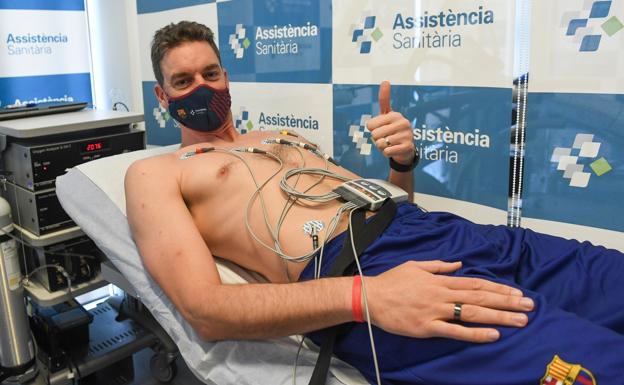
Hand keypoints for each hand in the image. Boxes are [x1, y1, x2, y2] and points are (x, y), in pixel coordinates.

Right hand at [365, 260, 533, 342]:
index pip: (475, 283)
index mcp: (440, 280)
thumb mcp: (415, 266)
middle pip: (480, 297)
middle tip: (530, 306)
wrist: (370, 296)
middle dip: (507, 302)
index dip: (498, 288)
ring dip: (499, 316)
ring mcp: (436, 311)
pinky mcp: (427, 327)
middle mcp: (442, 294)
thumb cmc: (391, 281)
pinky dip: (475, 333)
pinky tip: (493, 334)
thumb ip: (439, 266)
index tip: (517, 292)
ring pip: (473, 313)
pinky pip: (455, 331)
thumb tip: (458, 264)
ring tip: (521, 320)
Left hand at [366, 81, 414, 164]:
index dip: (372, 130)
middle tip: (386, 138)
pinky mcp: (408, 146)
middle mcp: (403, 122)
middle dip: (376, 139)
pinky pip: (387, 152)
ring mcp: (407, 134)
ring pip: (380, 144)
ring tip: (391, 144)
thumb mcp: (387, 115)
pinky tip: (394, 150)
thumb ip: (384, 99)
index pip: (370, 125)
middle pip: (374, 135)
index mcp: (395, 114)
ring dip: (382, 147)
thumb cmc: (393, 130)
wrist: (405, 150)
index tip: (381, 128)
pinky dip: (387, 153)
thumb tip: (385, 80)